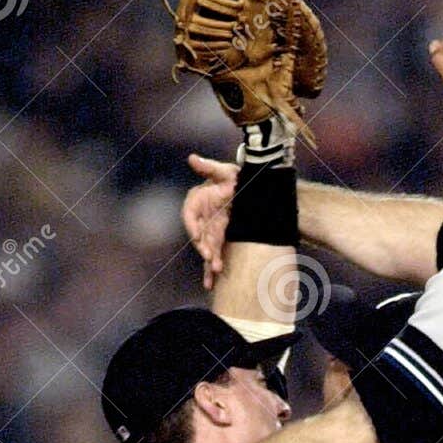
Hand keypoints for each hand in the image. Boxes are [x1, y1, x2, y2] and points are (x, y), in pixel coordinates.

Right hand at [183, 153, 237, 290]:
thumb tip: (192, 158)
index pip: (190, 215)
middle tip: (210, 257)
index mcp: (199, 200)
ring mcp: (210, 230)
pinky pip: (215, 255)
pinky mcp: (219, 239)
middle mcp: (202, 217)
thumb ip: (209, 168)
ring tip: (216, 271)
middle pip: (199, 235)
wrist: (252, 188)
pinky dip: (212, 268)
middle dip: (204, 247)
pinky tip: (210, 283)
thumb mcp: (224, 171)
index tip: (197, 236)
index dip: (193, 226)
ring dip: (210, 261)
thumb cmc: (236, 177)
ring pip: (207, 248)